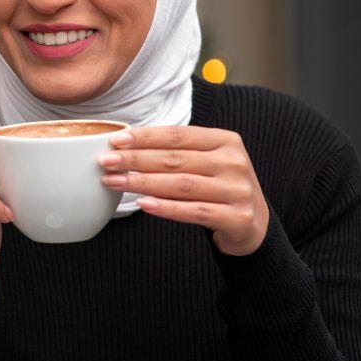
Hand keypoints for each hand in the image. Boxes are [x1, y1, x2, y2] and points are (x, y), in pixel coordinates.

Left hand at [98, 126, 269, 255]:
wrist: (254, 224)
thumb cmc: (218, 187)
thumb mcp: (206, 162)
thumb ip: (178, 152)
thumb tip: (126, 144)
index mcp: (226, 141)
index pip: (178, 136)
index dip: (145, 137)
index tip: (115, 140)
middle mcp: (234, 162)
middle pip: (176, 159)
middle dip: (136, 159)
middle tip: (106, 162)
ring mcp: (238, 190)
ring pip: (181, 185)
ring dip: (143, 183)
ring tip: (114, 182)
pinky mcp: (237, 217)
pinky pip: (194, 212)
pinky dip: (166, 208)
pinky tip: (142, 204)